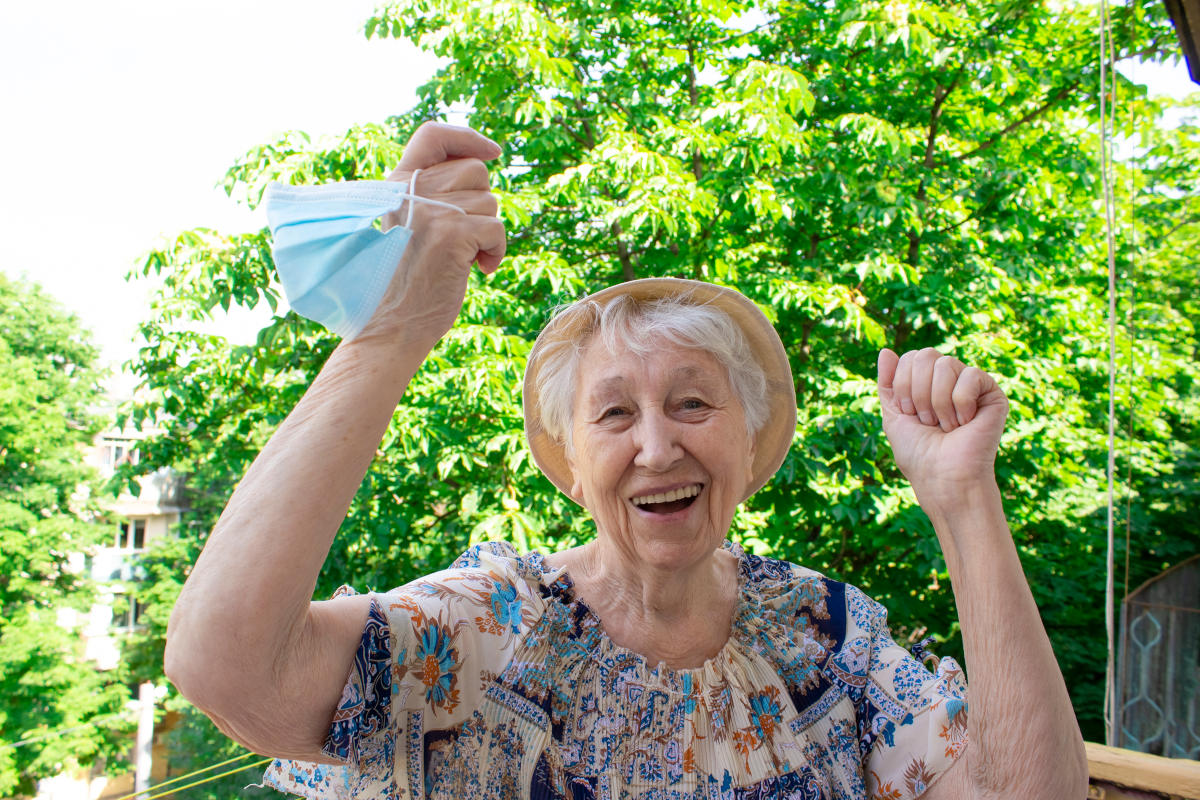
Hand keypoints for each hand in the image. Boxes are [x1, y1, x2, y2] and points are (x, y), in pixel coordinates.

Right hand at [356, 122, 506, 344]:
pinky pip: (496, 228)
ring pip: (489, 201)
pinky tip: (477, 270)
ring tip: (462, 258)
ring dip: (487, 233)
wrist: (389, 326)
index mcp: (395, 185)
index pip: (433, 135)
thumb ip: (431, 195)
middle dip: (481, 205)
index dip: (467, 138)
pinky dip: (496, 252)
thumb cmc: (404, 282)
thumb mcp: (407, 225)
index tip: (492, 151)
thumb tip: (482, 164)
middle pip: (475, 171)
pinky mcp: (449, 234)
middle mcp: (410, 191)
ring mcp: (429, 210)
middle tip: (463, 239)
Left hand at [876, 348, 1008, 508]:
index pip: (911, 356)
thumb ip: (888, 383)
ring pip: (946, 364)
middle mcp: (950, 379)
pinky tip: (966, 423)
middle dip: (918, 392)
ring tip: (946, 426)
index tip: (909, 413)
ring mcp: (971, 385)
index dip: (903, 385)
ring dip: (937, 402)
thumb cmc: (918, 453)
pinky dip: (960, 404)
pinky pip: (970, 376)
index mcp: (927, 382)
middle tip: (927, 421)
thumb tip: (886, 350)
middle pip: (926, 355)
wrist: (942, 477)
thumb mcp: (893, 415)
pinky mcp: (992, 394)